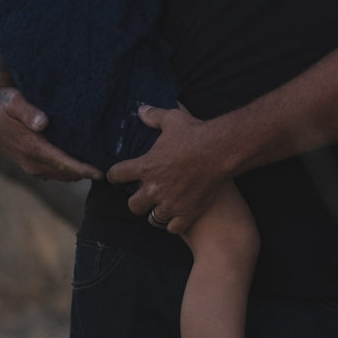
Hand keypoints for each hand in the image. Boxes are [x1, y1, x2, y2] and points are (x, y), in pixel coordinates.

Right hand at [0, 69, 100, 181]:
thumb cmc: (6, 103)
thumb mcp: (14, 102)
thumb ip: (28, 111)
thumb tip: (42, 123)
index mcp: (32, 149)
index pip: (62, 164)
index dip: (82, 169)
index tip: (101, 172)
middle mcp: (32, 163)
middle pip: (67, 173)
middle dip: (87, 172)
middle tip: (111, 165)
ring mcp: (33, 168)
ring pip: (64, 175)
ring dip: (80, 172)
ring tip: (102, 163)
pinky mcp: (34, 167)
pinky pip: (58, 172)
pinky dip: (71, 170)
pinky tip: (85, 160)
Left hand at [109, 102, 226, 234]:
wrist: (221, 150)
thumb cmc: (196, 134)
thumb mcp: (172, 119)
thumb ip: (153, 116)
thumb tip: (140, 109)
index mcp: (146, 166)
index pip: (117, 175)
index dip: (115, 175)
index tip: (118, 175)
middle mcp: (154, 189)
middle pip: (133, 205)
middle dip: (137, 201)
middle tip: (144, 195)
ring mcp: (171, 203)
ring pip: (153, 219)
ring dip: (156, 213)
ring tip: (161, 208)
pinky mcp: (188, 212)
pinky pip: (173, 228)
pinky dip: (174, 224)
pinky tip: (177, 217)